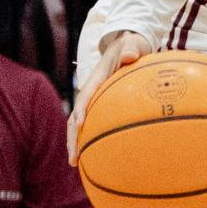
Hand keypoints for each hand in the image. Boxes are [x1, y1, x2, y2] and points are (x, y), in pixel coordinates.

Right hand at [70, 30, 154, 162]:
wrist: (128, 47)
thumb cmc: (132, 46)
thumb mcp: (133, 44)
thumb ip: (131, 49)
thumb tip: (129, 56)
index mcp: (97, 79)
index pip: (86, 96)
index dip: (81, 110)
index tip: (80, 125)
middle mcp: (91, 92)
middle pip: (75, 117)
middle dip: (73, 137)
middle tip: (74, 158)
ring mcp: (94, 101)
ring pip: (79, 124)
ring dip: (76, 142)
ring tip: (76, 163)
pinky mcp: (100, 107)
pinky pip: (93, 125)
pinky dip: (91, 139)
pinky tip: (96, 157)